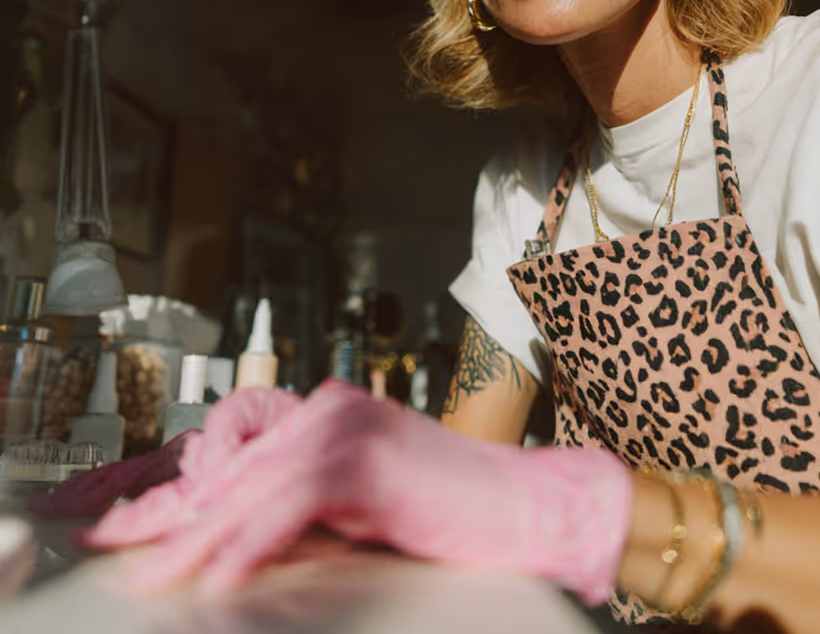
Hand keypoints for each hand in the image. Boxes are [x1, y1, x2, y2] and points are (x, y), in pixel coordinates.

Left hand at [82, 380, 632, 603]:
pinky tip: (220, 584)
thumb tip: (231, 544)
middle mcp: (330, 408)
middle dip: (174, 517)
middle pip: (234, 467)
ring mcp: (347, 428)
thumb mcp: (357, 504)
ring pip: (251, 486)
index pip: (236, 444)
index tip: (138, 524)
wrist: (520, 506)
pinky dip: (248, 547)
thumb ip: (298, 508)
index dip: (184, 487)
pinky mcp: (364, 461)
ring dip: (199, 539)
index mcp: (328, 411)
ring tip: (157, 581)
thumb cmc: (445, 509)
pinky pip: (287, 507)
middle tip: (125, 552)